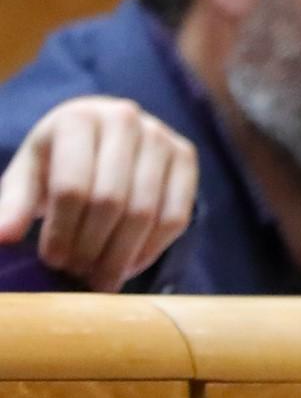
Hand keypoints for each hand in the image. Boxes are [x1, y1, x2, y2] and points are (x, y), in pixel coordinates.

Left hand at [0, 96, 198, 290]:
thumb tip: (4, 238)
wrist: (99, 136)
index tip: (53, 262)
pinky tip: (128, 266)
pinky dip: (152, 249)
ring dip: (122, 255)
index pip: (72, 187)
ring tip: (101, 279)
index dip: (61, 232)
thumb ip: (12, 206)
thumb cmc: (56, 161)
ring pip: (147, 212)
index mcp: (78, 118)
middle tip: (77, 275)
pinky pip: (176, 215)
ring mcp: (162, 136)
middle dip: (92, 247)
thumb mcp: (27, 176)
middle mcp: (125, 119)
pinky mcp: (186, 156)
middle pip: (112, 201)